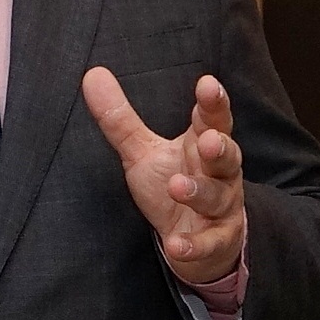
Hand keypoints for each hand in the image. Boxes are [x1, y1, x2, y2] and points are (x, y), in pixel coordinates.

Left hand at [82, 68, 245, 286]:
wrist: (197, 242)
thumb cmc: (172, 184)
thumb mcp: (143, 151)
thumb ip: (121, 118)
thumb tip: (92, 74)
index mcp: (202, 143)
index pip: (212, 118)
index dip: (212, 103)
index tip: (207, 85)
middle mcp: (219, 173)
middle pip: (227, 155)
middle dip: (220, 147)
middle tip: (207, 141)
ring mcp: (221, 207)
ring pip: (216, 197)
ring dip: (199, 192)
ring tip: (177, 187)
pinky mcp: (217, 241)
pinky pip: (209, 243)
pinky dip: (193, 245)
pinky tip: (176, 245)